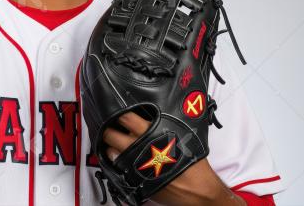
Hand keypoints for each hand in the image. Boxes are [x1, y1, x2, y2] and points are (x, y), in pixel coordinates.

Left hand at [102, 112, 243, 205]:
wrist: (195, 188)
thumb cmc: (190, 162)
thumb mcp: (180, 134)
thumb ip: (162, 125)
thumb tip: (151, 118)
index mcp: (151, 132)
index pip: (126, 117)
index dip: (118, 115)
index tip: (117, 116)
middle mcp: (139, 146)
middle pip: (111, 134)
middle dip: (108, 132)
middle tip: (109, 131)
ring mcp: (133, 163)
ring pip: (110, 152)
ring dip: (110, 149)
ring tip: (114, 148)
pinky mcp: (132, 179)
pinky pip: (116, 170)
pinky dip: (116, 166)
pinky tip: (121, 163)